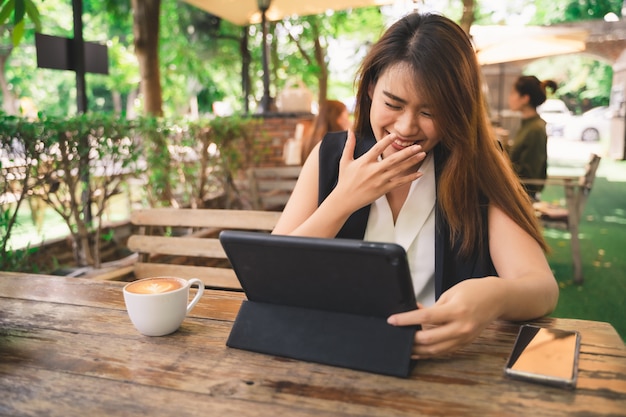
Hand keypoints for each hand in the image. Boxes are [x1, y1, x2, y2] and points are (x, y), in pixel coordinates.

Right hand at [334, 130, 425, 209]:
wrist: (345, 200)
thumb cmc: (345, 179)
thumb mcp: (345, 161)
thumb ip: (349, 145)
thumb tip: (349, 130)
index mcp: (364, 161)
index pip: (377, 148)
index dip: (387, 141)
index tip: (396, 135)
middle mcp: (374, 170)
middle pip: (393, 159)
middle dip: (407, 152)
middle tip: (418, 146)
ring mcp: (380, 180)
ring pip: (399, 169)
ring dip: (412, 162)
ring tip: (422, 154)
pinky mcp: (383, 189)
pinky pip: (399, 182)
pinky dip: (410, 178)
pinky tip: (419, 173)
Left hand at [387, 277, 503, 357]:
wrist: (497, 298)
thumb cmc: (474, 291)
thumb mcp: (451, 293)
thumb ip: (433, 306)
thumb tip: (415, 312)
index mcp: (456, 311)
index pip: (425, 318)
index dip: (406, 320)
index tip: (393, 320)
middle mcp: (461, 327)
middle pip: (429, 339)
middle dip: (410, 338)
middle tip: (396, 333)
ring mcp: (463, 337)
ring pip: (436, 350)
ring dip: (418, 349)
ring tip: (404, 344)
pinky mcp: (464, 343)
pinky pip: (444, 351)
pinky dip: (429, 352)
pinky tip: (418, 350)